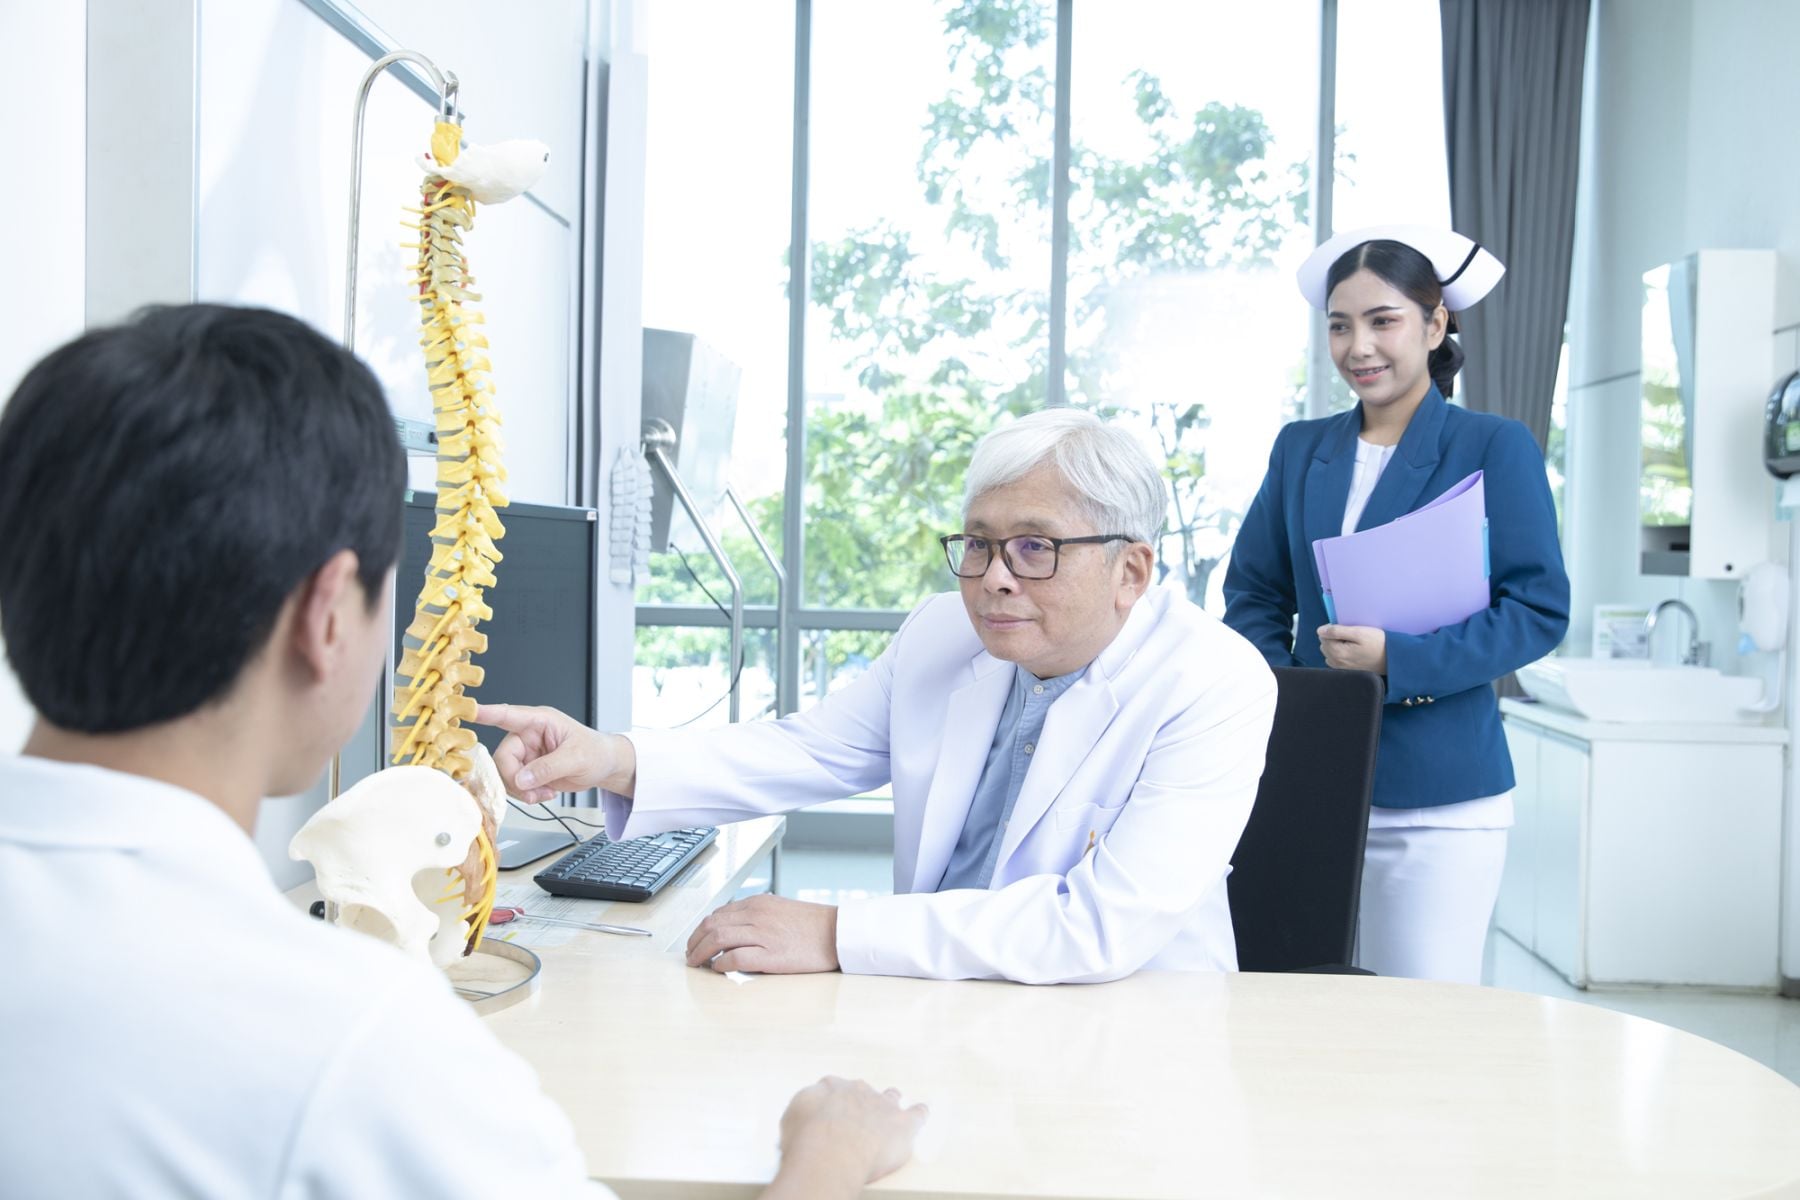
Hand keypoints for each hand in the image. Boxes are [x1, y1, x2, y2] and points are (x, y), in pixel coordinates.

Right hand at [472, 703, 634, 801]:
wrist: (604, 767)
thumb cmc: (595, 752)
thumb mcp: (576, 758)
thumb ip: (548, 768)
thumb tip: (523, 779)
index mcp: (540, 721)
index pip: (509, 715)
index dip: (488, 713)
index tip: (471, 711)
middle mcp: (528, 736)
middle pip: (503, 757)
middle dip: (514, 778)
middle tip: (532, 792)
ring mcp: (526, 754)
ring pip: (505, 774)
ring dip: (522, 790)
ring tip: (544, 794)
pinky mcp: (527, 770)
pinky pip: (514, 785)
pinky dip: (526, 794)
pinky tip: (545, 793)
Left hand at [685, 894, 838, 973]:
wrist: (838, 933)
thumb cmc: (813, 925)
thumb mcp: (781, 909)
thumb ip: (758, 915)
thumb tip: (736, 928)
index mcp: (758, 903)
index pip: (719, 913)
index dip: (702, 929)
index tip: (697, 940)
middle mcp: (757, 915)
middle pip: (712, 925)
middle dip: (695, 940)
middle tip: (690, 954)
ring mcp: (762, 934)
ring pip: (718, 938)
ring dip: (701, 952)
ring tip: (696, 963)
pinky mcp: (770, 955)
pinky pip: (734, 957)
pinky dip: (720, 963)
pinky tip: (718, 968)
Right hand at [766, 1076, 927, 1197]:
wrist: (831, 1151)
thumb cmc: (806, 1139)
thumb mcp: (790, 1119)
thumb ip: (800, 1112)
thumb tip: (803, 1117)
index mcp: (831, 1087)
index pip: (832, 1087)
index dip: (831, 1102)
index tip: (828, 1114)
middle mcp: (858, 1090)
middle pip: (863, 1091)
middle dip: (860, 1103)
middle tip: (854, 1121)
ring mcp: (883, 1105)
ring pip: (891, 1098)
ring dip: (890, 1104)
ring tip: (891, 1112)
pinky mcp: (903, 1124)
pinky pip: (918, 1114)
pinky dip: (919, 1114)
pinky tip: (921, 1113)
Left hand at [1317, 624, 1387, 673]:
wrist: (1392, 659)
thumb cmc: (1378, 644)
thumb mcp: (1359, 632)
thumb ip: (1337, 631)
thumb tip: (1319, 631)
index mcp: (1337, 653)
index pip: (1323, 636)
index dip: (1332, 629)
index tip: (1346, 628)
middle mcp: (1336, 663)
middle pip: (1324, 644)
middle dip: (1333, 638)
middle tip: (1350, 636)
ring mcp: (1341, 668)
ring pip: (1329, 652)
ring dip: (1336, 646)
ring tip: (1352, 643)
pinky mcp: (1347, 671)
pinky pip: (1335, 660)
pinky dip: (1339, 653)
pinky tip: (1352, 651)